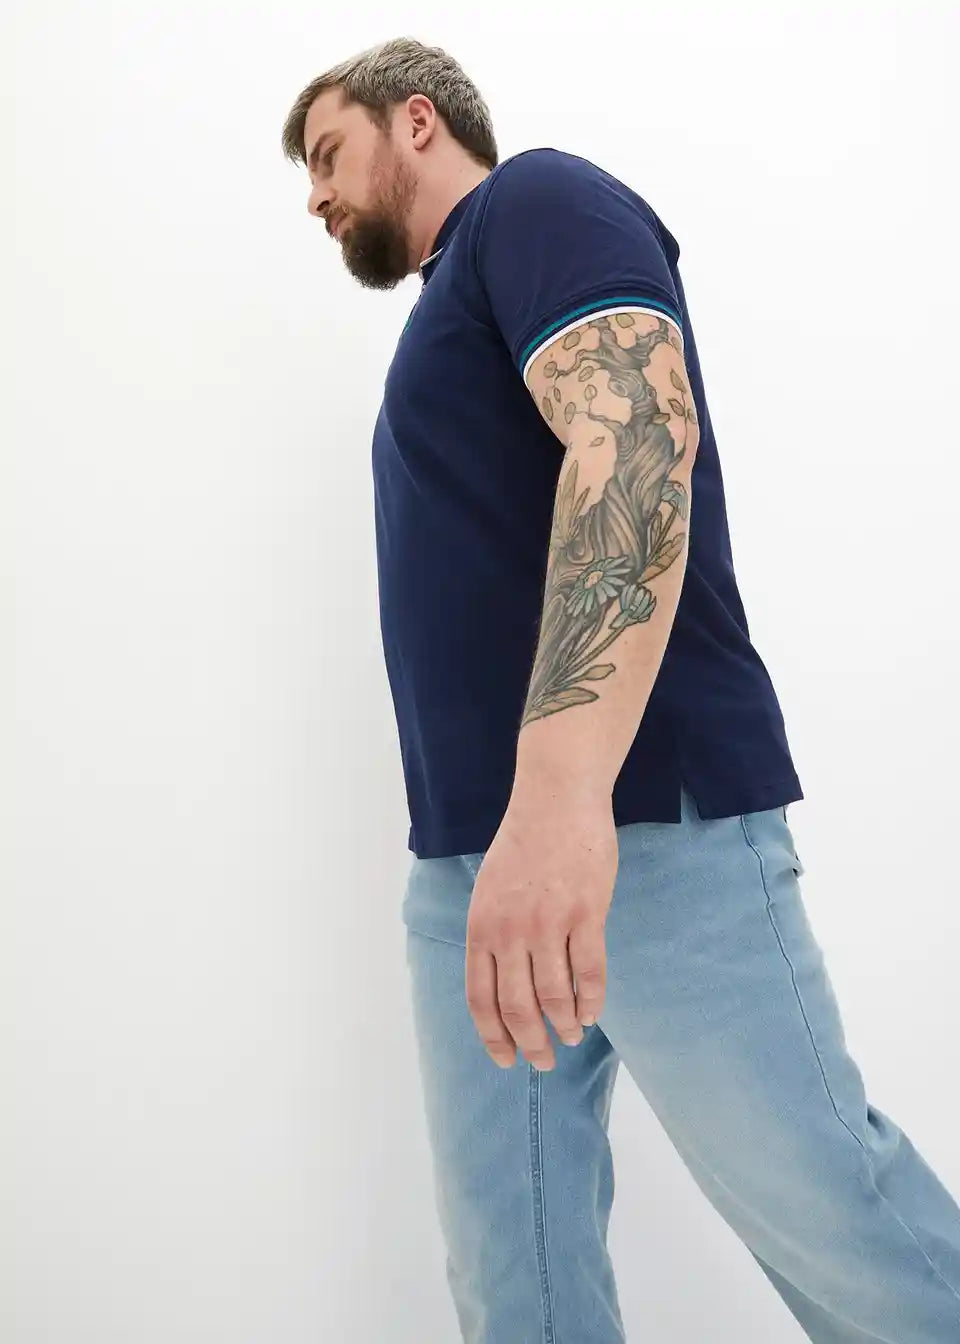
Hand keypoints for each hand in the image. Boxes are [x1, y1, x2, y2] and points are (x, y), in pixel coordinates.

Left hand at [464, 793, 617, 1069]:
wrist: (556, 799)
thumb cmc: (524, 843)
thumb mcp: (489, 890)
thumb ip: (493, 934)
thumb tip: (504, 983)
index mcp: (481, 926)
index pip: (481, 999)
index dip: (494, 1036)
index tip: (507, 1060)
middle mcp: (510, 931)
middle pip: (518, 1007)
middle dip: (532, 1043)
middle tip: (545, 1060)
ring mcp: (548, 923)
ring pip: (556, 996)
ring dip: (565, 1025)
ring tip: (573, 1036)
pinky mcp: (585, 913)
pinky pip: (590, 972)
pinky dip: (592, 1000)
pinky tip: (593, 1012)